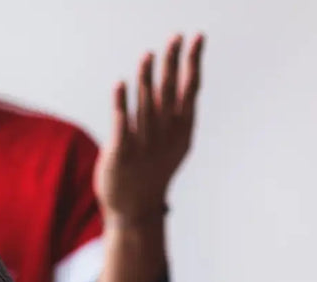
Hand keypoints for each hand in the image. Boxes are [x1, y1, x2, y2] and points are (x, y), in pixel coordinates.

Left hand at [94, 33, 204, 227]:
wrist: (136, 209)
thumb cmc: (155, 170)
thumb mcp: (176, 142)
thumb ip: (179, 110)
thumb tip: (188, 76)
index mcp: (181, 129)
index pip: (189, 89)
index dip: (192, 63)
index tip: (196, 38)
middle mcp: (163, 134)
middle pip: (168, 92)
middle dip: (171, 63)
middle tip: (174, 36)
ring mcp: (142, 144)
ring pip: (144, 105)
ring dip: (146, 79)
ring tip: (148, 55)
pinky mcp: (120, 154)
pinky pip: (120, 126)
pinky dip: (120, 105)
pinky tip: (119, 84)